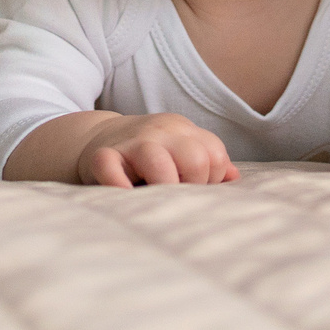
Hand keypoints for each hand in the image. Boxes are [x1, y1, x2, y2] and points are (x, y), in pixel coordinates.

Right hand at [76, 113, 239, 187]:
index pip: (214, 155)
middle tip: (175, 196)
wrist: (96, 137)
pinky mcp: (102, 156)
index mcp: (183, 129)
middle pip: (196, 160)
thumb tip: (233, 177)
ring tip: (155, 199)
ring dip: (162, 189)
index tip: (192, 188)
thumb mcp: (178, 149)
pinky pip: (111, 169)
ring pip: (159, 163)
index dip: (209, 180)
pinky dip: (119, 186)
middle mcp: (161, 131)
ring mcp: (131, 142)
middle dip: (191, 186)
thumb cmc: (147, 154)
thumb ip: (207, 160)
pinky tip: (127, 197)